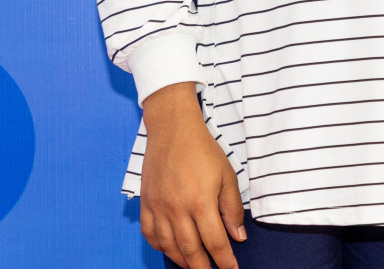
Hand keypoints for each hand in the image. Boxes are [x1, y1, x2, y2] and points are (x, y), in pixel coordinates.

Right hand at [140, 83, 246, 268]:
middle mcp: (176, 209)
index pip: (215, 242)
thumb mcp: (227, 176)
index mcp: (200, 202)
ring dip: (182, 261)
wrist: (173, 129)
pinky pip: (149, 234)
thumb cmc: (203, 150)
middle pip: (190, 251)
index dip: (224, 261)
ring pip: (169, 246)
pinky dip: (160, 246)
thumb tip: (237, 237)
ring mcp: (158, 207)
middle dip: (203, 268)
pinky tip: (170, 250)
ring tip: (194, 266)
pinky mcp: (146, 202)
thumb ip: (232, 208)